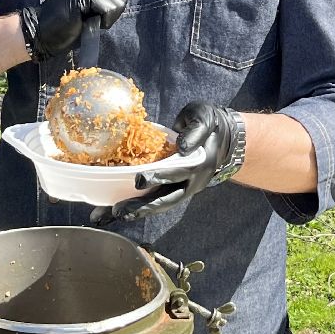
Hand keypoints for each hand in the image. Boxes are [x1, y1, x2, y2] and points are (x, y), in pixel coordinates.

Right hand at [17, 0, 128, 61]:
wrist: (41, 32)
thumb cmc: (68, 24)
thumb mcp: (94, 8)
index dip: (109, 11)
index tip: (87, 13)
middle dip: (107, 14)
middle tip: (83, 16)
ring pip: (118, 4)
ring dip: (103, 19)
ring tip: (81, 17)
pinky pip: (110, 10)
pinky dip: (100, 22)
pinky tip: (80, 19)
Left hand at [109, 102, 245, 220]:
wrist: (223, 138)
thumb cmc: (210, 124)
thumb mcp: (205, 118)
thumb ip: (195, 130)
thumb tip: (182, 146)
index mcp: (199, 165)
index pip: (176, 173)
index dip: (158, 176)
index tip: (138, 180)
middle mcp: (191, 182)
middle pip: (165, 198)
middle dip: (142, 206)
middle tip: (119, 210)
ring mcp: (183, 188)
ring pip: (158, 204)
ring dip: (135, 210)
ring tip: (111, 215)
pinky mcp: (174, 189)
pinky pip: (155, 200)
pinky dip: (136, 206)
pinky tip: (114, 210)